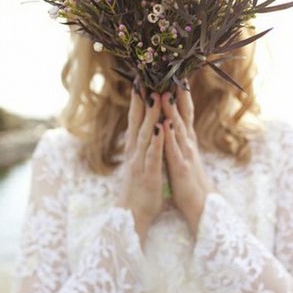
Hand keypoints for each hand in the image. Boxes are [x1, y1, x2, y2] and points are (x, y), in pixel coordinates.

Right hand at [115, 87, 163, 246]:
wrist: (133, 215)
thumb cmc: (140, 187)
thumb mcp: (140, 161)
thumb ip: (142, 143)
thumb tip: (146, 126)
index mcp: (135, 147)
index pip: (136, 118)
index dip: (138, 98)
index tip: (140, 78)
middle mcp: (135, 151)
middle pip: (137, 120)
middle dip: (141, 99)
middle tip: (143, 77)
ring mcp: (141, 162)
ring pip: (145, 134)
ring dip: (150, 115)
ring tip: (155, 96)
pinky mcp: (149, 174)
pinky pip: (153, 155)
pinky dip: (156, 141)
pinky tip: (160, 129)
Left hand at [161, 81, 216, 237]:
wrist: (199, 202)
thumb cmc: (188, 177)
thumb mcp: (183, 151)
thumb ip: (179, 135)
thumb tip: (172, 118)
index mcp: (185, 138)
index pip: (183, 111)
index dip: (179, 93)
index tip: (174, 73)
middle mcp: (187, 142)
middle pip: (183, 114)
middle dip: (177, 94)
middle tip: (172, 73)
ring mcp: (185, 153)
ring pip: (178, 128)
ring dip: (172, 111)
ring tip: (165, 94)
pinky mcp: (181, 167)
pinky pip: (174, 150)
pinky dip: (170, 137)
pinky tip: (165, 125)